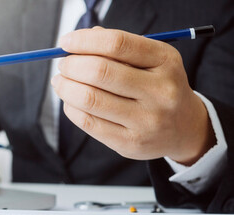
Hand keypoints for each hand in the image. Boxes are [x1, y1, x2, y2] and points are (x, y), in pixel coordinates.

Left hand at [53, 26, 214, 164]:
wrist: (184, 128)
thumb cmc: (156, 85)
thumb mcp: (150, 59)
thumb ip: (116, 47)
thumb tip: (76, 43)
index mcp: (166, 61)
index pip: (117, 43)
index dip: (84, 41)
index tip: (66, 42)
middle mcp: (161, 90)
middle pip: (100, 72)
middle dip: (71, 65)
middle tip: (63, 65)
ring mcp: (147, 120)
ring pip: (89, 98)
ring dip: (65, 87)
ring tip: (60, 81)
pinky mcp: (131, 142)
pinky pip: (88, 122)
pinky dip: (71, 107)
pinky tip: (71, 101)